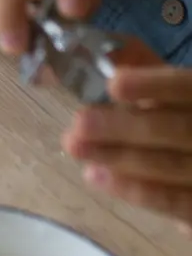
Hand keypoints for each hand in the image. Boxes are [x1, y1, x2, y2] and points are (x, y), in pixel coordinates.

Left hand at [64, 44, 191, 230]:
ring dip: (119, 158)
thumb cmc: (183, 114)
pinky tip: (97, 176)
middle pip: (174, 130)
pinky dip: (136, 191)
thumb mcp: (175, 89)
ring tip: (75, 147)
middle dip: (123, 127)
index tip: (113, 83)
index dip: (152, 85)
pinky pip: (174, 202)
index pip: (185, 87)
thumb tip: (105, 53)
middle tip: (78, 123)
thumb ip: (147, 69)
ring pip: (170, 166)